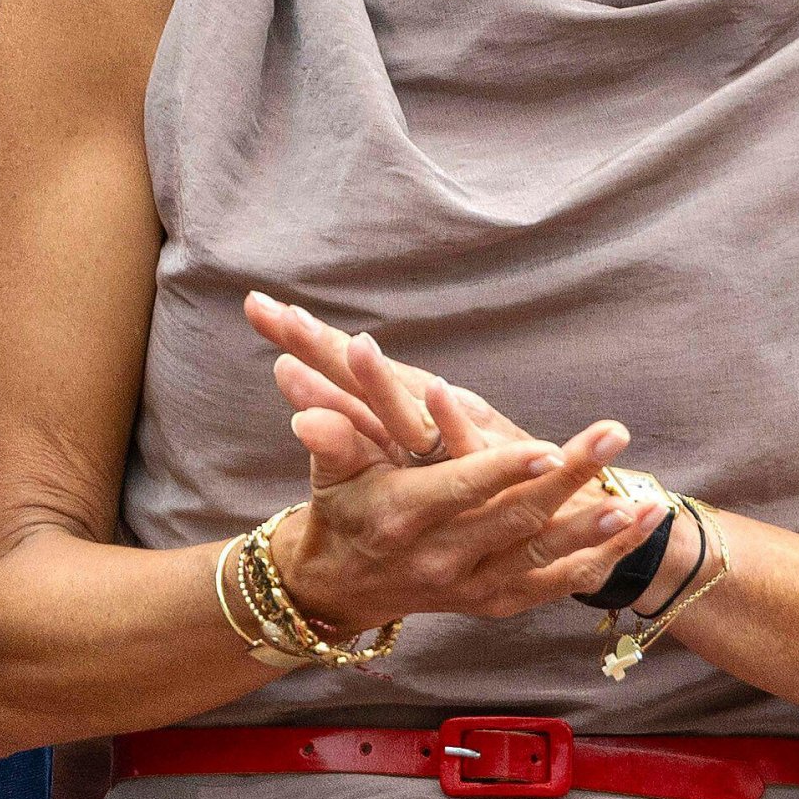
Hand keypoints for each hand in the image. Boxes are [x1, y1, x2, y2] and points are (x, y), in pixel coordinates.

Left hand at [245, 290, 537, 462]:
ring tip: (353, 346)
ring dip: (383, 376)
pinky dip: (454, 418)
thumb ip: (344, 427)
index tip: (253, 304)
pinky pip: (465, 440)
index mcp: (389, 411)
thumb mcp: (393, 453)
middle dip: (322, 345)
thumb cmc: (463, 472)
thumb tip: (290, 390)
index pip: (335, 369)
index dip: (299, 337)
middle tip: (282, 315)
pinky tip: (438, 396)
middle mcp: (416, 411)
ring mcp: (449, 432)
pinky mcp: (487, 457)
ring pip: (405, 405)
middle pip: (359, 376)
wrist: (545, 494)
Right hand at [246, 292, 650, 625]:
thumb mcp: (329, 472)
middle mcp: (443, 560)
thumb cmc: (340, 511)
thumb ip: (332, 439)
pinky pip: (554, 585)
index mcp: (405, 518)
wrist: (338, 589)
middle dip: (569, 480)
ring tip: (644, 502)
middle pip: (517, 520)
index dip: (502, 471)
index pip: (461, 492)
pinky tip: (636, 531)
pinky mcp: (495, 601)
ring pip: (545, 558)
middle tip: (610, 437)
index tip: (544, 446)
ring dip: (598, 529)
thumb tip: (307, 413)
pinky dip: (598, 561)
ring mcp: (474, 586)